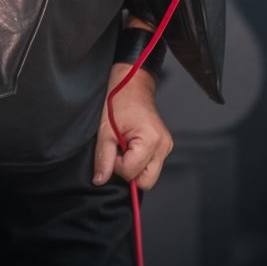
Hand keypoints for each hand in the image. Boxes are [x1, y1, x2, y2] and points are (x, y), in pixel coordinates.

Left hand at [92, 63, 173, 190]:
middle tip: (119, 150)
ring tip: (125, 146)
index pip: (131, 172)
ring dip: (134, 166)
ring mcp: (165, 146)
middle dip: (128, 171)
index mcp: (151, 140)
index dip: (116, 164)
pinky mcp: (164, 146)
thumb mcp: (106, 130)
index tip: (112, 147)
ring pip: (149, 175)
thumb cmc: (121, 100)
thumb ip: (103, 157)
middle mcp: (163, 145)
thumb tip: (100, 179)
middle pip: (145, 181)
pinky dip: (139, 161)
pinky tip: (132, 145)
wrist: (132, 84)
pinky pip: (151, 166)